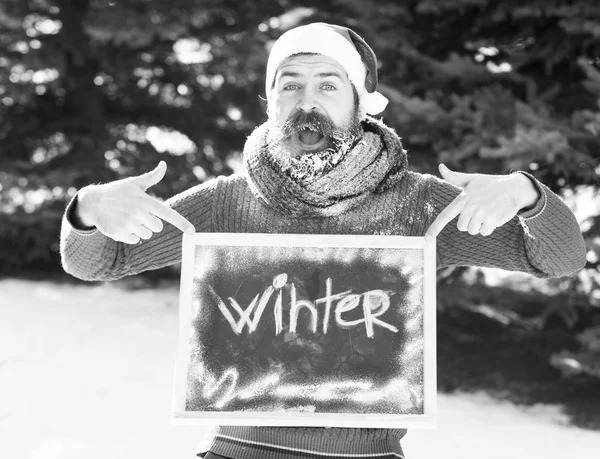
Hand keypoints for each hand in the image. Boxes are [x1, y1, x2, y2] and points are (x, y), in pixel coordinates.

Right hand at [76, 161, 194, 243]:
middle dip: (151, 222)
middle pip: (157, 227)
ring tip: (128, 218)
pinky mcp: (120, 234)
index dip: (182, 223)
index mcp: (145, 201)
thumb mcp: (134, 183)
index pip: (168, 214)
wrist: (93, 202)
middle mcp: (138, 213)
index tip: (193, 232)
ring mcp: (128, 224)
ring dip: (140, 229)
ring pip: (147, 235)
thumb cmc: (118, 191)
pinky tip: (121, 225)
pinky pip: (135, 240)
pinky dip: (130, 235)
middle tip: (138, 214)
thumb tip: (164, 164)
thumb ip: (152, 177)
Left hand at [424, 164, 538, 240]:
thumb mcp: (472, 179)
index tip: (426, 239)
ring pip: (473, 230)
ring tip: (487, 212)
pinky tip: (494, 216)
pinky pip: (484, 232)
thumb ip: (454, 177)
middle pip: (462, 227)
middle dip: (469, 223)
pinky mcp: (492, 219)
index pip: (445, 215)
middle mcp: (470, 206)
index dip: (435, 228)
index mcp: (463, 198)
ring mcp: (481, 213)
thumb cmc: (490, 184)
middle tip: (479, 211)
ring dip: (480, 225)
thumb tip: (440, 167)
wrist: (513, 188)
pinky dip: (489, 227)